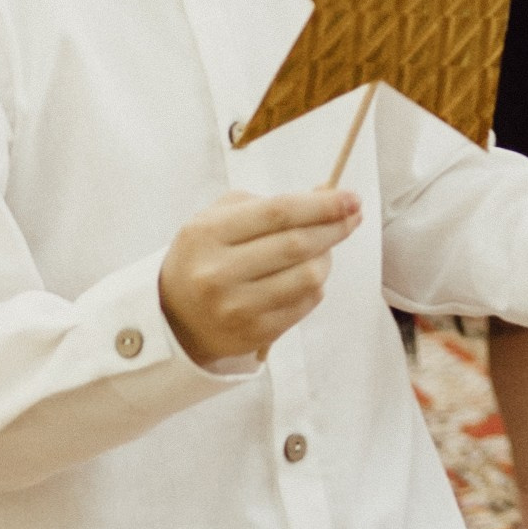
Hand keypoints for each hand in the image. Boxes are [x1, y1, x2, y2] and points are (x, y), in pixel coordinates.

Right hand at [160, 188, 359, 367]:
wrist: (173, 315)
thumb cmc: (205, 255)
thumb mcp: (221, 218)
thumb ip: (272, 203)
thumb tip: (329, 194)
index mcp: (208, 234)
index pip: (278, 213)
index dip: (321, 204)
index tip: (351, 197)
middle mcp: (218, 273)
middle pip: (296, 245)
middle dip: (334, 227)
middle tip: (354, 216)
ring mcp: (236, 308)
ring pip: (307, 277)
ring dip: (326, 259)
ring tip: (324, 248)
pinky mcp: (253, 334)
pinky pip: (304, 304)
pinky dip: (315, 285)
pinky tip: (309, 274)